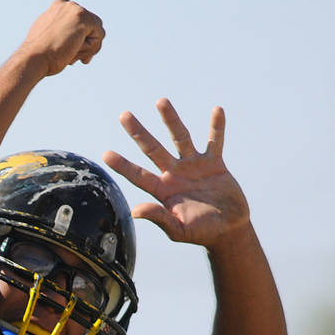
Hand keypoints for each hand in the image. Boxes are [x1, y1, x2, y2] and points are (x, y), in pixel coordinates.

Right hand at [18, 0, 104, 76]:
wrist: (33, 59)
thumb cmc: (39, 55)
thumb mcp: (49, 38)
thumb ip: (62, 32)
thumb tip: (76, 37)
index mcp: (58, 7)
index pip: (80, 21)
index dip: (81, 37)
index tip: (73, 51)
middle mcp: (68, 5)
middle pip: (91, 24)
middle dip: (87, 43)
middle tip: (80, 60)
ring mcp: (76, 10)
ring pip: (96, 30)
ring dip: (88, 48)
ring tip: (72, 58)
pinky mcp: (83, 19)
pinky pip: (99, 36)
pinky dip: (91, 49)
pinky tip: (74, 53)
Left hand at [103, 98, 250, 246]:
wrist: (228, 230)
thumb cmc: (201, 233)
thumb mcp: (178, 230)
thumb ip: (158, 218)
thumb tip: (134, 211)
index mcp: (163, 190)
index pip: (138, 175)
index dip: (122, 165)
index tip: (106, 154)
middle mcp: (174, 174)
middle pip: (152, 149)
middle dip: (138, 132)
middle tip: (123, 115)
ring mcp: (194, 167)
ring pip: (180, 138)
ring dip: (171, 120)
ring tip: (160, 101)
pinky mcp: (214, 164)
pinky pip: (215, 142)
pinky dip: (216, 128)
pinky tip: (217, 110)